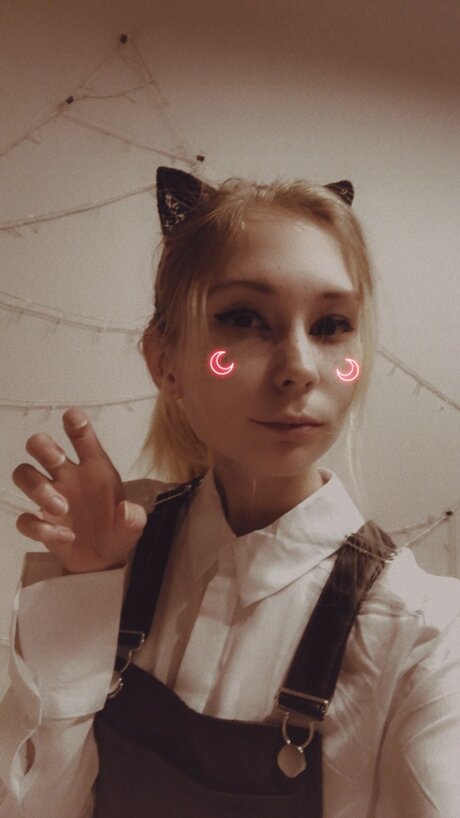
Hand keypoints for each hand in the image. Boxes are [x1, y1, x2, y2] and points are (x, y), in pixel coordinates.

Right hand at [12, 408, 146, 573]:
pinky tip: (65, 537)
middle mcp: (67, 477)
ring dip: (37, 488)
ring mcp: (50, 497)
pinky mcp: (40, 522)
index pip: (81, 437)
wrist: (104, 560)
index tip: (73, 417)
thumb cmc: (117, 530)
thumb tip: (126, 511)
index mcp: (93, 467)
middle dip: (43, 447)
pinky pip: (25, 518)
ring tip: (61, 509)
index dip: (75, 423)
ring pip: (24, 474)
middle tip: (58, 463)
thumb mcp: (133, 526)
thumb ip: (134, 518)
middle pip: (40, 446)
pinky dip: (41, 528)